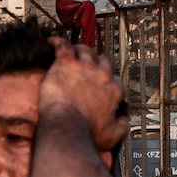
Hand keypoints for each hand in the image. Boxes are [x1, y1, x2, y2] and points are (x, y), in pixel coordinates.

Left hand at [39, 36, 127, 150]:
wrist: (66, 126)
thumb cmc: (86, 132)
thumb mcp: (112, 135)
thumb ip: (122, 126)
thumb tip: (124, 120)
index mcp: (113, 91)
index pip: (114, 81)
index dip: (106, 82)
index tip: (99, 85)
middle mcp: (102, 76)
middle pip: (102, 61)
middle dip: (95, 61)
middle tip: (87, 63)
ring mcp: (84, 68)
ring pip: (84, 51)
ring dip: (79, 49)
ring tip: (73, 50)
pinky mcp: (65, 64)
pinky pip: (63, 46)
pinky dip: (58, 42)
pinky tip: (52, 41)